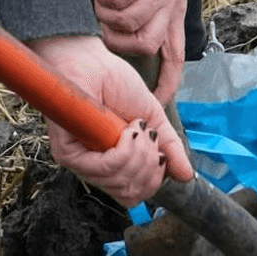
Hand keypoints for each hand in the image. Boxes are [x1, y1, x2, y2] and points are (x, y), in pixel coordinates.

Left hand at [27, 35, 193, 207]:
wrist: (92, 62)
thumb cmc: (114, 83)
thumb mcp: (152, 118)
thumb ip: (169, 147)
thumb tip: (187, 175)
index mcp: (112, 163)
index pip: (135, 194)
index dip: (154, 178)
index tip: (159, 151)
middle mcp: (95, 167)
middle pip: (132, 193)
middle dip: (151, 165)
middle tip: (148, 135)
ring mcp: (81, 162)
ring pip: (122, 182)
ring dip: (140, 154)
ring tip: (137, 127)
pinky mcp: (68, 154)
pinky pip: (108, 168)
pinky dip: (126, 150)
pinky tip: (127, 129)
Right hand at [90, 0, 185, 104]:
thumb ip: (142, 15)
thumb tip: (120, 44)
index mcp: (175, 12)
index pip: (175, 57)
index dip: (166, 83)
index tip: (152, 103)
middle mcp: (173, 2)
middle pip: (147, 45)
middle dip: (119, 44)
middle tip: (103, 29)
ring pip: (128, 22)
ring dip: (105, 14)